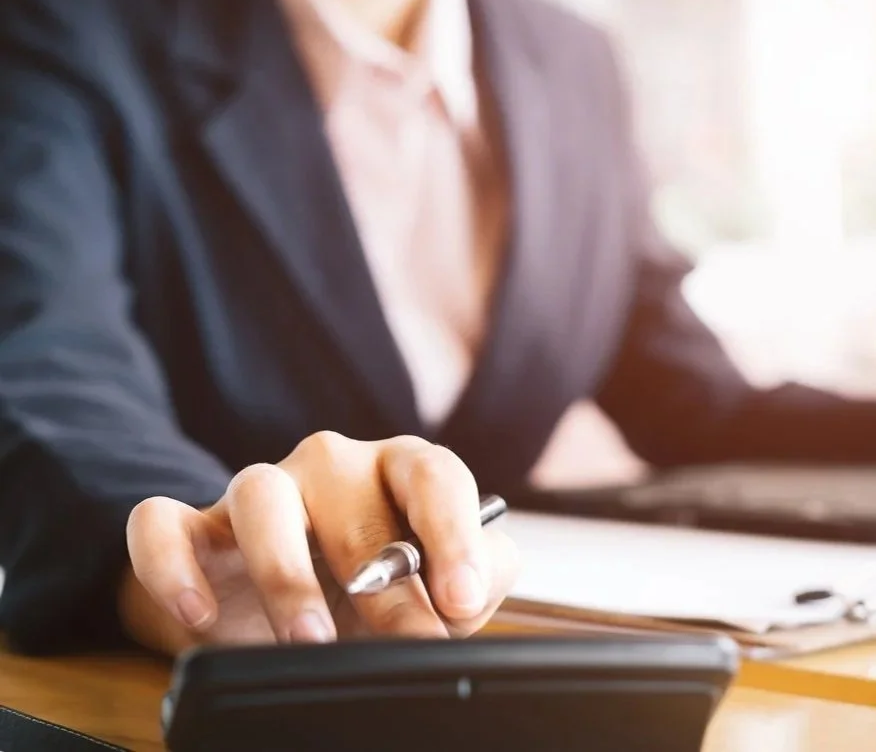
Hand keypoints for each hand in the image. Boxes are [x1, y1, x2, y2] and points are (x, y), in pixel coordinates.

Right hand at [117, 433, 518, 655]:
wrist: (283, 612)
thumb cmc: (376, 590)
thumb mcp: (436, 586)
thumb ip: (476, 577)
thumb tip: (469, 591)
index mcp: (400, 471)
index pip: (436, 475)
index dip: (453, 533)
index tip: (459, 597)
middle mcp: (333, 466)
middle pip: (356, 505)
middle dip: (385, 585)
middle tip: (406, 645)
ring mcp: (263, 489)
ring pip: (260, 494)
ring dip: (287, 571)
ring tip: (309, 637)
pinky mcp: (194, 526)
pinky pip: (162, 523)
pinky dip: (173, 566)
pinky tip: (199, 617)